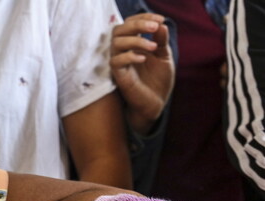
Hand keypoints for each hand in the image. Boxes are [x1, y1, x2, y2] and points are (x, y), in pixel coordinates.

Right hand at [110, 13, 174, 134]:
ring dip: (135, 40)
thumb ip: (161, 41)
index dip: (143, 17)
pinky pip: (115, 62)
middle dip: (137, 24)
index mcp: (134, 44)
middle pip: (118, 29)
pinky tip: (144, 59)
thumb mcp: (164, 56)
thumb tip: (161, 25)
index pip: (130, 23)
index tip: (160, 20)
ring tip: (153, 47)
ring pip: (116, 43)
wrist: (156, 103)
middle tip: (154, 27)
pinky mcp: (118, 76)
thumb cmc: (158, 81)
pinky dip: (129, 56)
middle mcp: (124, 52)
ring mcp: (120, 64)